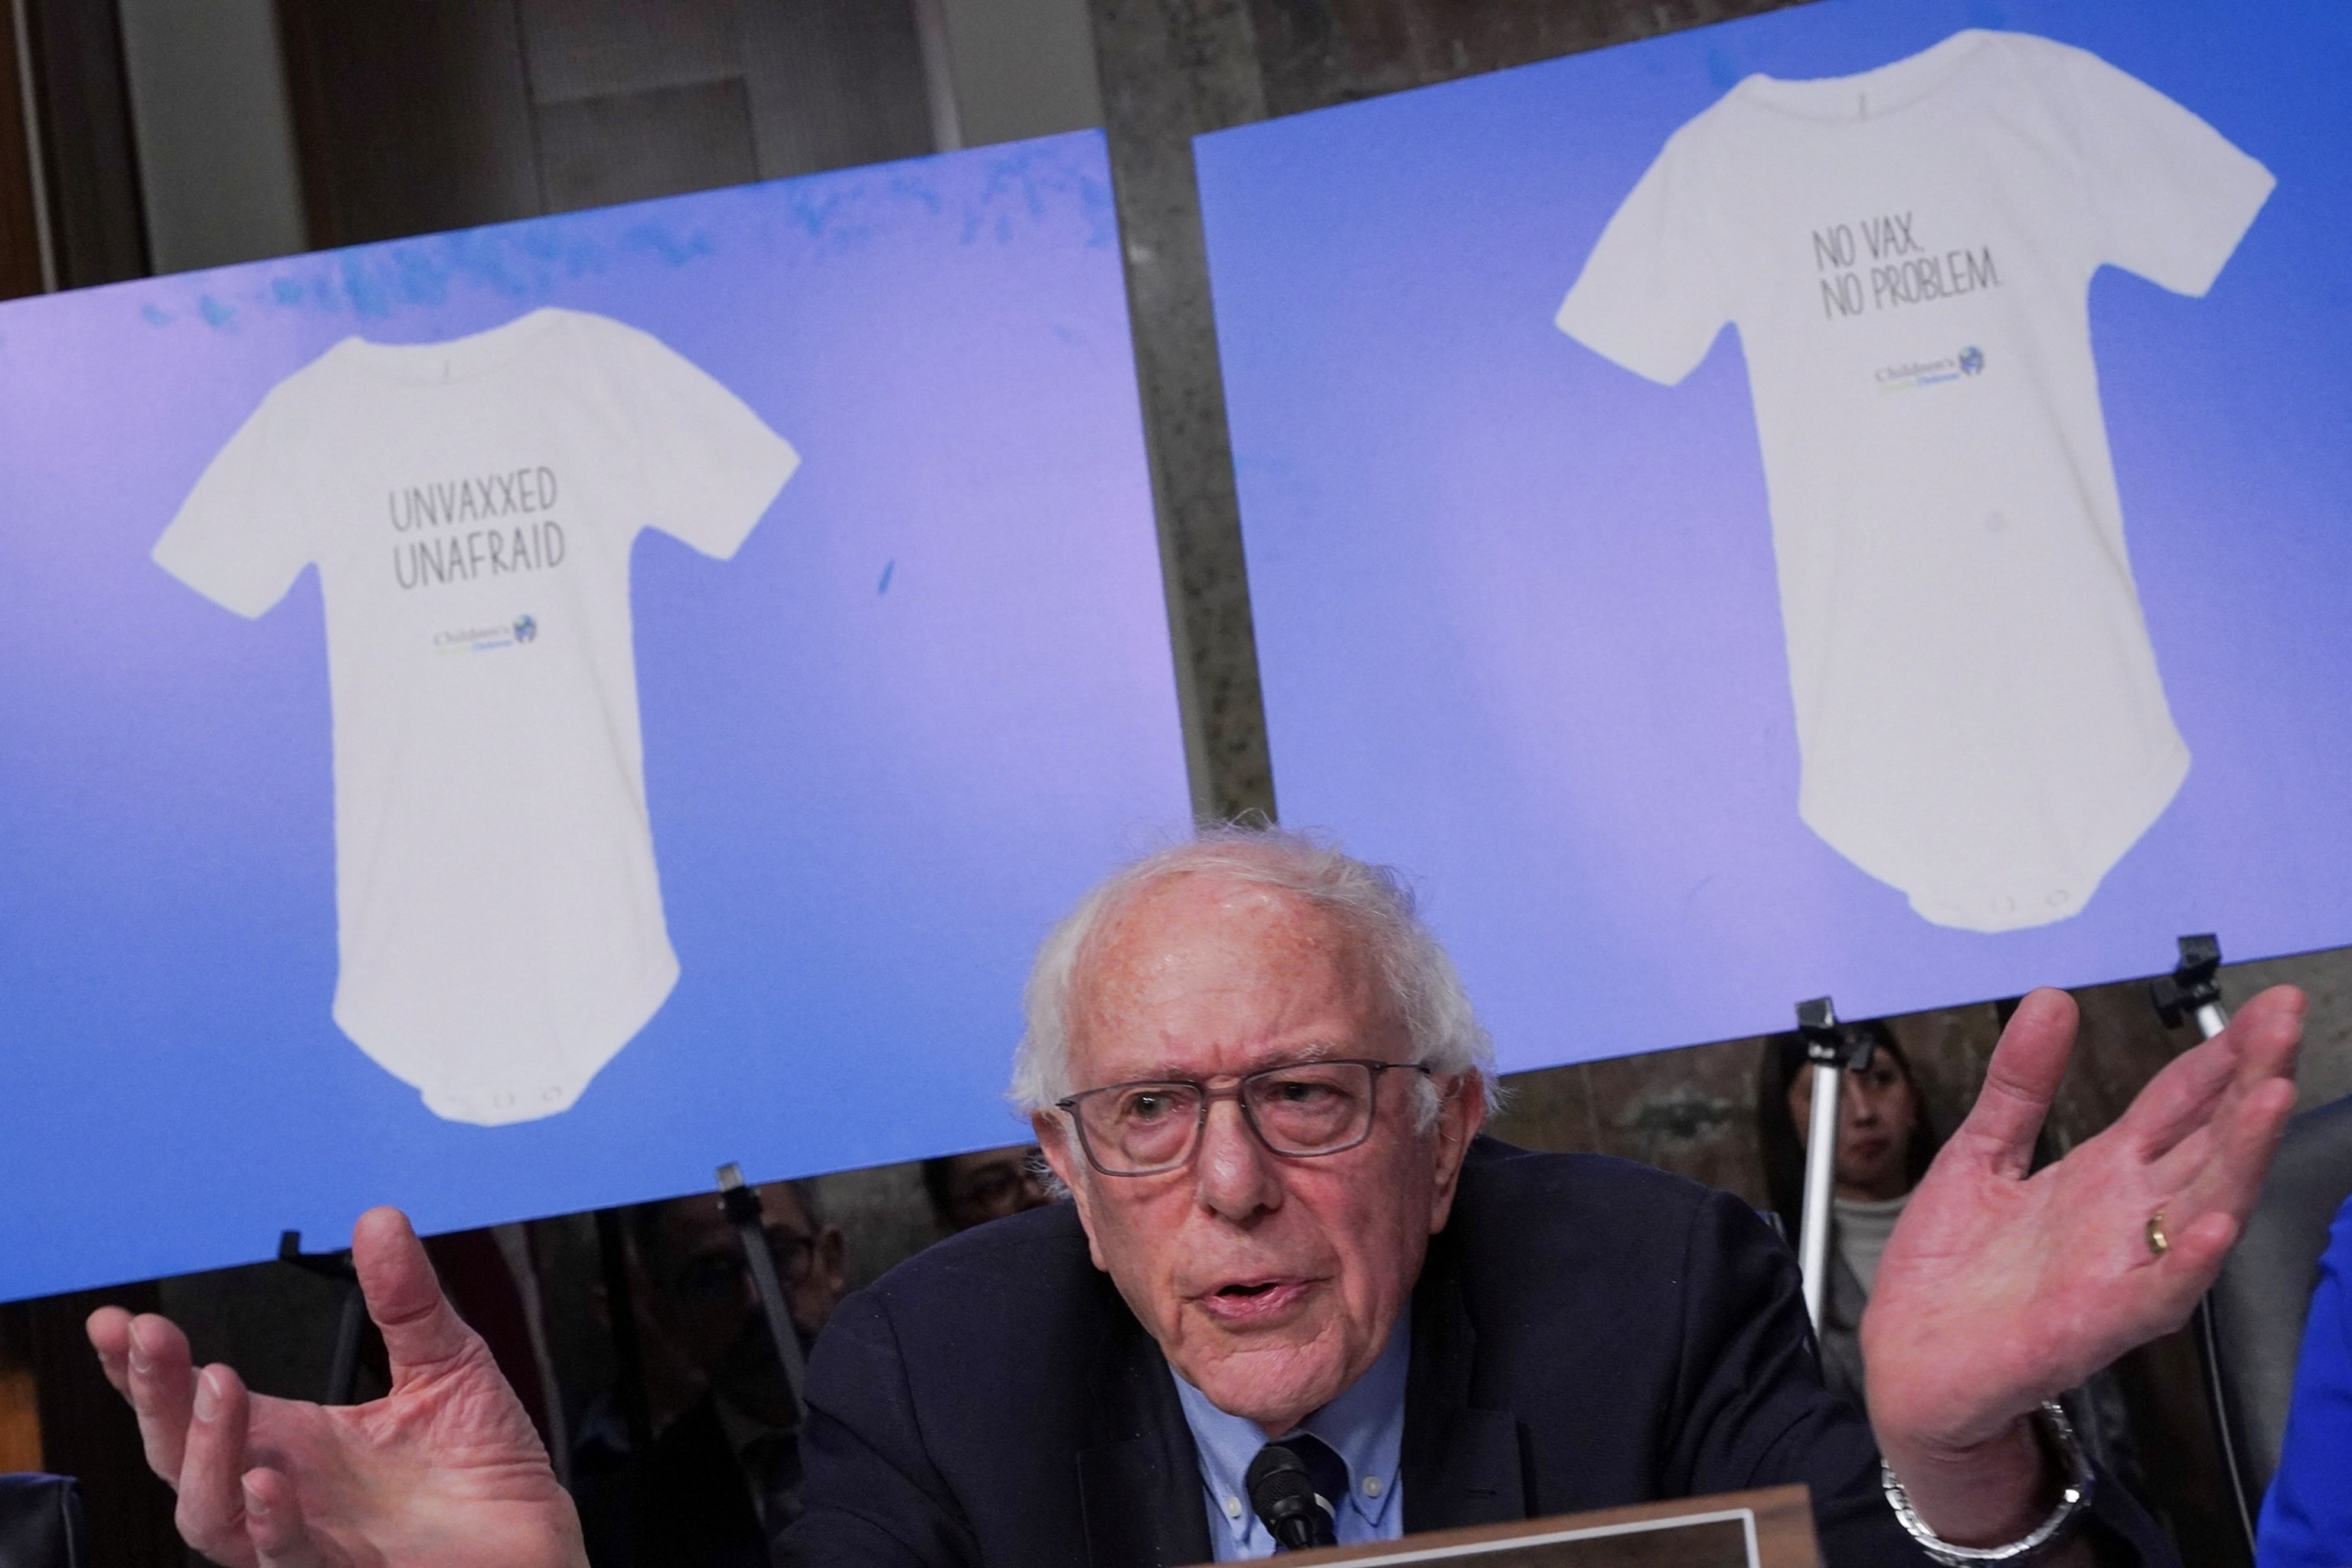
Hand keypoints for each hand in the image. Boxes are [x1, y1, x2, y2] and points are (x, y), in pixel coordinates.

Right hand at [87, 1207, 585, 1567]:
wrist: (537, 1538)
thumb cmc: (484, 1465)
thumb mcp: (448, 1362)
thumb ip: (407, 1299)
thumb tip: (379, 1219)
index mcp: (290, 1441)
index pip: (193, 1405)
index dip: (144, 1371)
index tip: (114, 1321)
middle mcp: (283, 1493)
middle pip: (179, 1457)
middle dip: (154, 1397)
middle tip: (152, 1337)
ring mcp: (308, 1539)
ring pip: (211, 1517)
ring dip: (206, 1452)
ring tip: (219, 1383)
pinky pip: (288, 1559)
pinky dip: (270, 1523)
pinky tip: (269, 1480)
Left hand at [1862, 985, 2302, 1545]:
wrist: (1909, 1364)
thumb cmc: (1951, 1270)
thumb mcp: (1978, 1153)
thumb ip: (2019, 1082)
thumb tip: (2052, 998)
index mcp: (2101, 1176)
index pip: (2179, 1105)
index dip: (2221, 1056)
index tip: (2268, 1005)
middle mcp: (2125, 1220)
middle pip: (2207, 1144)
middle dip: (2251, 1084)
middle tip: (2285, 1022)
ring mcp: (2118, 1271)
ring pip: (2201, 1209)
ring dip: (2239, 1157)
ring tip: (2271, 1097)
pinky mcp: (2092, 1324)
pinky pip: (2154, 1294)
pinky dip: (2185, 1262)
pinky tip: (2212, 1225)